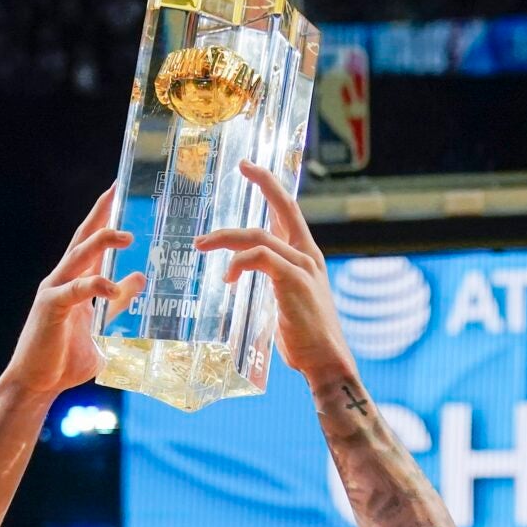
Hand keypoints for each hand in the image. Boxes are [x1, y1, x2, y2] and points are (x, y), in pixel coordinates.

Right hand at [4, 187, 142, 401]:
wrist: (37, 383)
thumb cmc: (66, 359)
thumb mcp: (102, 328)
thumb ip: (119, 305)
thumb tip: (140, 278)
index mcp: (75, 282)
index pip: (91, 242)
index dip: (104, 216)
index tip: (120, 191)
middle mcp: (62, 280)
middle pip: (83, 237)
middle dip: (101, 213)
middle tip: (119, 190)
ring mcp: (54, 291)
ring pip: (79, 257)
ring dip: (102, 242)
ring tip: (127, 235)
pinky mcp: (51, 308)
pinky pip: (75, 291)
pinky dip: (95, 286)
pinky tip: (112, 287)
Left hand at [195, 160, 352, 383]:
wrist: (325, 361)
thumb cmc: (305, 339)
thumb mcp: (287, 302)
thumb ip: (273, 283)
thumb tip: (248, 279)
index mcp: (307, 257)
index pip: (290, 212)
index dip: (272, 187)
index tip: (252, 169)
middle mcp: (308, 256)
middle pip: (284, 207)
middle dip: (264, 182)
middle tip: (241, 166)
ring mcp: (302, 267)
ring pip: (259, 236)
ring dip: (225, 237)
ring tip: (201, 245)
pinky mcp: (293, 281)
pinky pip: (259, 258)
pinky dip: (238, 262)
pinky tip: (227, 277)